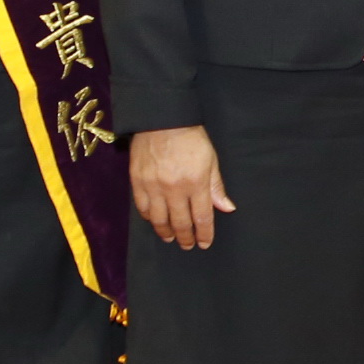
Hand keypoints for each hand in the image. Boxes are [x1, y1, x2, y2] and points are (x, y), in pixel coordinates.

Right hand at [132, 125, 233, 249]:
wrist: (163, 119)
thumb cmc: (191, 138)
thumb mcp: (211, 160)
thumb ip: (216, 187)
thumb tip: (226, 208)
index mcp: (196, 183)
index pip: (202, 217)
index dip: (203, 234)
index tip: (204, 243)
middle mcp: (174, 188)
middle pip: (180, 223)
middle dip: (185, 237)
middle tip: (187, 245)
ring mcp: (153, 186)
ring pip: (159, 220)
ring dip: (166, 232)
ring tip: (171, 238)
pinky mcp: (137, 181)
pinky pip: (142, 207)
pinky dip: (149, 218)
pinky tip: (154, 220)